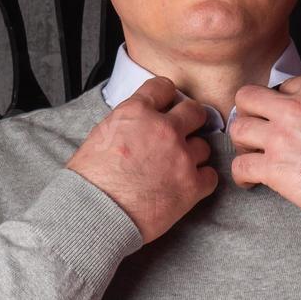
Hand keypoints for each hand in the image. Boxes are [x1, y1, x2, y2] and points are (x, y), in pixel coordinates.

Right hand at [66, 76, 218, 244]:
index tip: (168, 104)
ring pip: (203, 146)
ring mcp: (181, 157)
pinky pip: (211, 176)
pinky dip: (201, 181)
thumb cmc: (89, 181)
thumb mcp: (101, 135)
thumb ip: (127, 124)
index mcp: (137, 113)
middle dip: (190, 120)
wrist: (94, 213)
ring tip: (178, 168)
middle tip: (183, 132)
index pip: (163, 87)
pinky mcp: (191, 185)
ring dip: (193, 155)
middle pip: (194, 111)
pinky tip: (187, 186)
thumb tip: (137, 126)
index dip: (166, 96)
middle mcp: (163, 129)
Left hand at [228, 76, 300, 222]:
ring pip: (238, 130)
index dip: (278, 104)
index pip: (280, 86)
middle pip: (247, 98)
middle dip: (247, 113)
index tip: (279, 118)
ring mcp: (280, 137)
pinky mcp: (273, 167)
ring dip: (241, 144)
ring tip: (250, 155)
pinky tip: (250, 181)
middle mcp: (293, 108)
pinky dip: (241, 176)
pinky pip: (240, 167)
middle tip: (254, 129)